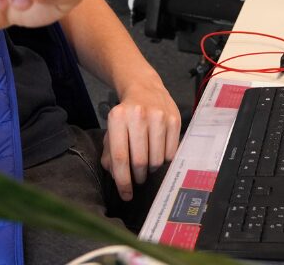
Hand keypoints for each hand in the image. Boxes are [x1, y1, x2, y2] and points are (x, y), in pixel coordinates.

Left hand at [101, 76, 180, 200]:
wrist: (145, 87)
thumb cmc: (127, 113)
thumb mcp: (113, 128)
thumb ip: (110, 152)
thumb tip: (114, 174)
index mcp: (118, 117)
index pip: (120, 158)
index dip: (123, 181)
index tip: (126, 195)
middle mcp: (138, 115)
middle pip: (139, 161)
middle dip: (138, 177)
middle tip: (138, 179)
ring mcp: (158, 116)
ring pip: (157, 159)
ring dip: (152, 169)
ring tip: (148, 164)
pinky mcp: (174, 119)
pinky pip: (171, 152)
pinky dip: (165, 159)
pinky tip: (159, 153)